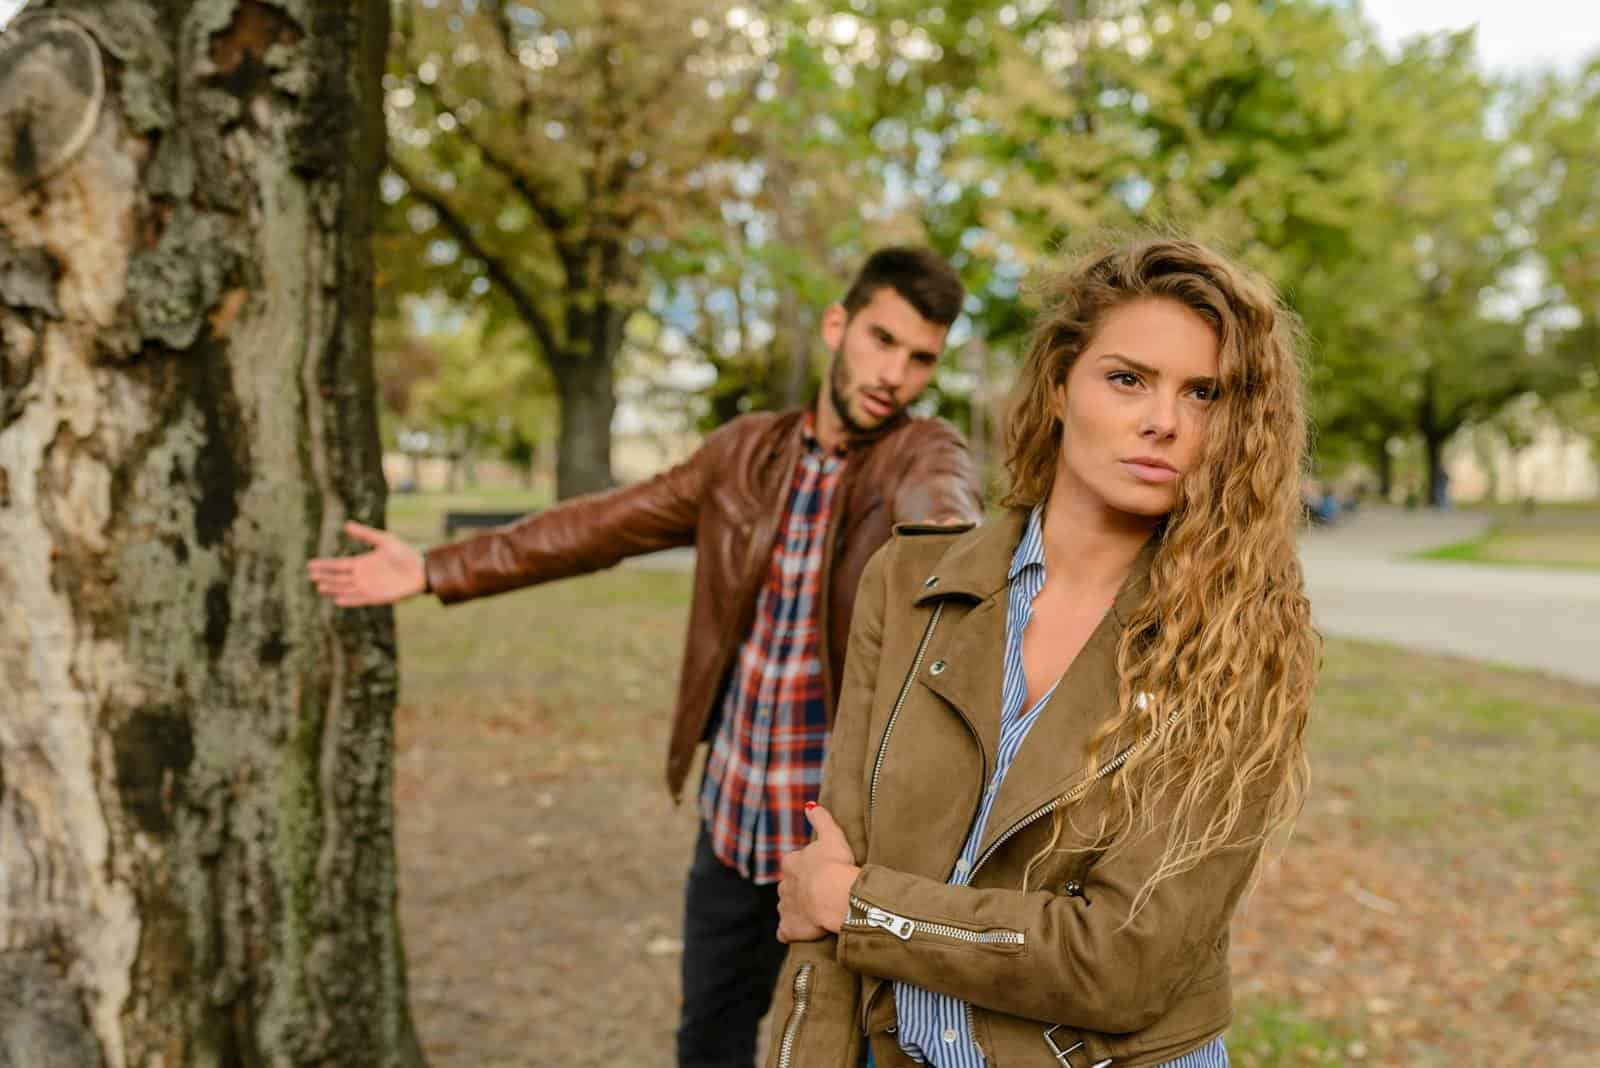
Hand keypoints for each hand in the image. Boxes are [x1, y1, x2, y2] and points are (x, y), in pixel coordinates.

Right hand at [306, 521, 426, 606]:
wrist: (421, 569)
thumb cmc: (404, 553)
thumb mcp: (384, 540)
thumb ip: (365, 534)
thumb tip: (346, 525)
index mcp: (362, 562)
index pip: (338, 565)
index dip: (325, 565)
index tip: (310, 564)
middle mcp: (362, 576)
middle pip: (339, 578)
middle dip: (325, 577)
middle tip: (311, 576)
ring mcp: (368, 587)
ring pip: (345, 589)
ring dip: (333, 588)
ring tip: (320, 587)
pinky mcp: (376, 597)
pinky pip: (359, 599)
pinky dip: (348, 600)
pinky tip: (337, 600)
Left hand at [776, 803, 859, 943]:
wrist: (834, 896)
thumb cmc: (835, 864)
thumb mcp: (831, 835)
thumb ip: (821, 819)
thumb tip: (810, 805)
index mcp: (791, 863)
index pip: (793, 864)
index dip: (806, 868)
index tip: (821, 872)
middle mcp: (784, 884)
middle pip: (789, 886)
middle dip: (801, 889)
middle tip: (821, 893)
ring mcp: (785, 908)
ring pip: (787, 907)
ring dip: (797, 910)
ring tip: (816, 913)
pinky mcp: (789, 928)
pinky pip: (785, 932)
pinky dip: (789, 932)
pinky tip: (799, 933)